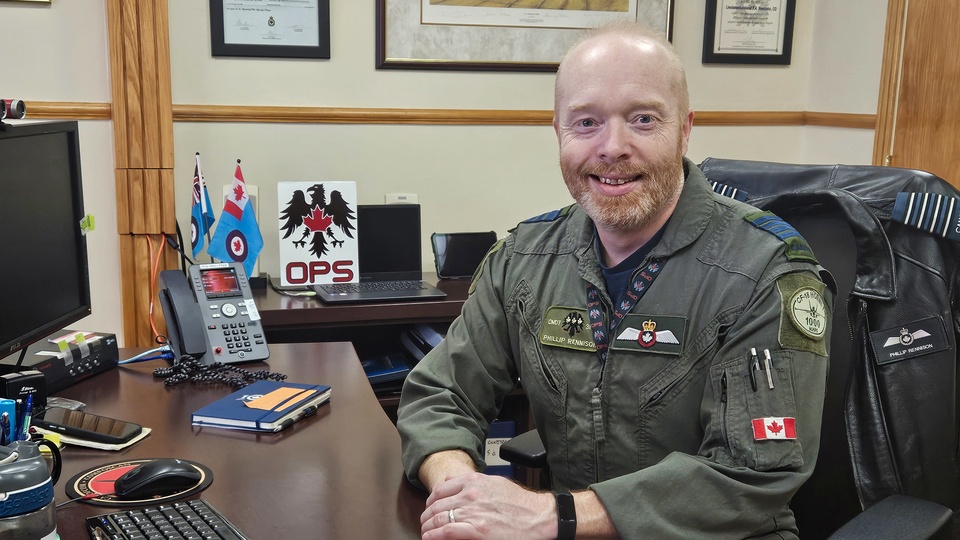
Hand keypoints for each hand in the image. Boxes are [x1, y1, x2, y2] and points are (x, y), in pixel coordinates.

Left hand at [420, 472, 555, 539]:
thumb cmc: (520, 503)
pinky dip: (434, 535)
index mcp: (474, 481)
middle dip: (427, 515)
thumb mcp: (495, 482)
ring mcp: (472, 513)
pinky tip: (429, 537)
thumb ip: (474, 482)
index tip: (430, 506)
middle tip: (425, 521)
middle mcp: (470, 495)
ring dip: (428, 526)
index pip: (441, 489)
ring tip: (425, 530)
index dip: (431, 500)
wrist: (538, 517)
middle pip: (437, 505)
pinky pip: (446, 531)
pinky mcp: (476, 530)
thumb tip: (454, 482)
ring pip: (438, 518)